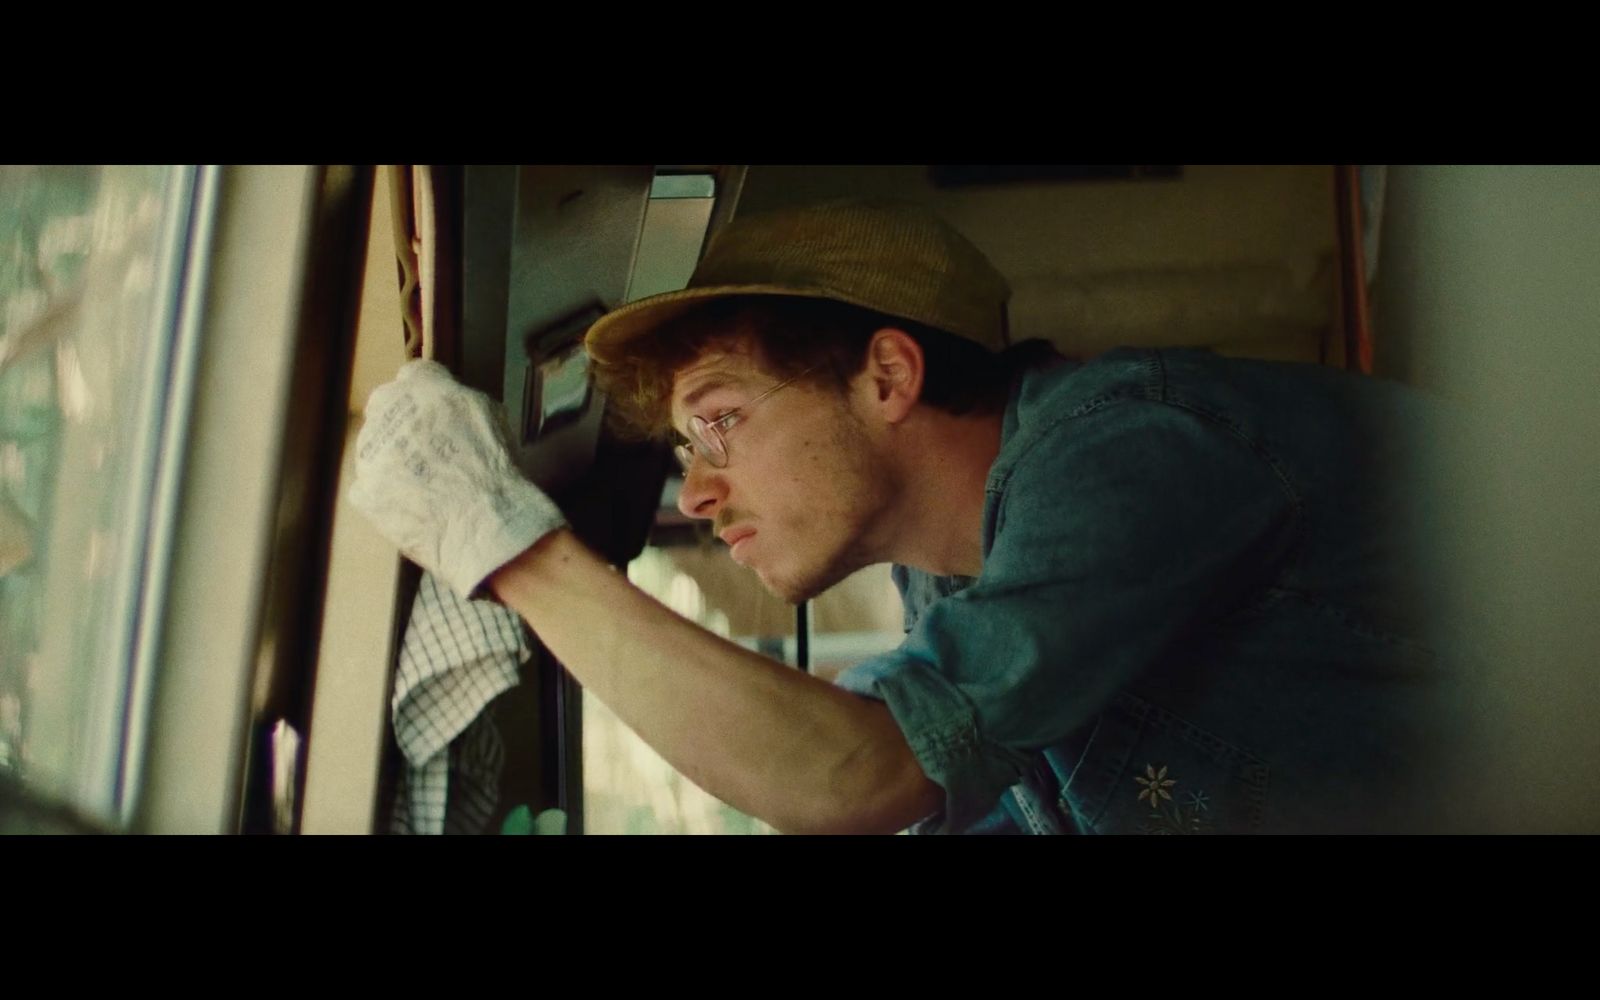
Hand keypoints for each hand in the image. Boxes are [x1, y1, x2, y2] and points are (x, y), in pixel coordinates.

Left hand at [349, 359, 565, 598]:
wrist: (481, 520)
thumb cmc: (494, 466)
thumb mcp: (491, 413)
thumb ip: (460, 397)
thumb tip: (449, 398)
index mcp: (421, 385)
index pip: (414, 375)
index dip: (427, 393)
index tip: (436, 410)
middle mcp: (387, 410)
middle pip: (385, 404)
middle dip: (401, 419)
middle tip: (428, 446)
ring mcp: (369, 452)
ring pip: (374, 446)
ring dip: (393, 456)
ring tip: (426, 481)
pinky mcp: (363, 489)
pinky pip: (369, 486)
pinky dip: (386, 493)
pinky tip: (413, 503)